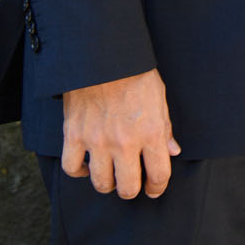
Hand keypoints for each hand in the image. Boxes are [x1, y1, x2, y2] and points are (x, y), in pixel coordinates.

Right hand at [61, 68, 181, 198]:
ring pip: (101, 183)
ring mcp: (97, 140)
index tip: (154, 189)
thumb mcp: (159, 97)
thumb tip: (172, 152)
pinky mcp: (73, 135)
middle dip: (131, 189)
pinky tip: (87, 165)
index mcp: (150, 132)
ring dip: (107, 183)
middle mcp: (124, 142)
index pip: (158, 175)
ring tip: (111, 173)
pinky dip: (78, 171)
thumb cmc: (135, 73)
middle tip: (131, 183)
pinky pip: (72, 168)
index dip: (158, 188)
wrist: (103, 54)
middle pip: (127, 188)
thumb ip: (165, 129)